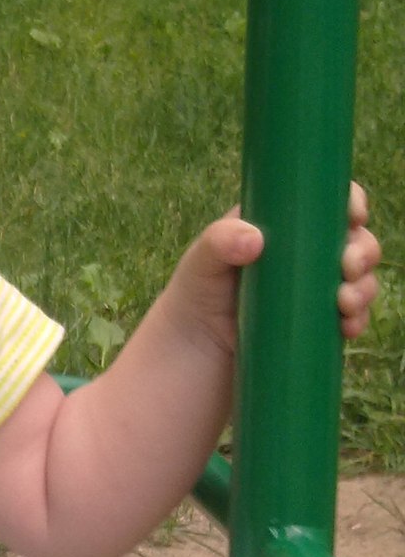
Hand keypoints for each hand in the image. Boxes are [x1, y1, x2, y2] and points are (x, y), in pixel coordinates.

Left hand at [166, 180, 380, 354]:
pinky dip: (357, 320)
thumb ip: (219, 242)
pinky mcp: (318, 324)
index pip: (326, 206)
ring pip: (359, 280)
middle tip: (348, 267)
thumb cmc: (195, 295)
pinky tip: (348, 327)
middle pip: (354, 242)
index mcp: (284, 227)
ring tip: (344, 302)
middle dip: (363, 251)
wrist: (192, 352)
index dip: (349, 204)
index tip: (353, 215)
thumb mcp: (201, 263)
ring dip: (364, 287)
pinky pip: (351, 318)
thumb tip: (256, 240)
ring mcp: (315, 291)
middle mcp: (306, 256)